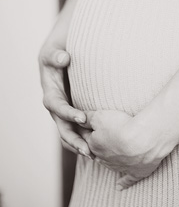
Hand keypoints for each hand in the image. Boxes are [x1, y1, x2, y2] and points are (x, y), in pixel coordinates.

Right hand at [39, 42, 92, 158]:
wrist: (62, 53)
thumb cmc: (58, 51)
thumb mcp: (53, 50)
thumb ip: (56, 55)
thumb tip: (64, 58)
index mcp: (51, 92)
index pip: (57, 107)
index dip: (68, 113)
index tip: (82, 118)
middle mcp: (57, 106)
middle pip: (62, 128)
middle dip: (74, 140)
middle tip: (88, 149)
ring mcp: (65, 112)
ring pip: (70, 133)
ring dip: (80, 145)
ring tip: (95, 156)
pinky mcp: (75, 113)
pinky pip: (78, 130)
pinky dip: (85, 140)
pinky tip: (99, 150)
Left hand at [81, 110, 170, 189]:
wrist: (143, 140)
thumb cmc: (122, 126)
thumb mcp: (100, 116)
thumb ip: (87, 118)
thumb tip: (77, 120)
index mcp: (94, 146)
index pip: (87, 137)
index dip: (88, 130)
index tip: (90, 127)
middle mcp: (104, 159)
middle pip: (98, 152)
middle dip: (98, 147)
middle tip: (102, 139)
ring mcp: (120, 167)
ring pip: (110, 164)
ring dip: (109, 161)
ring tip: (111, 154)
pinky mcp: (135, 172)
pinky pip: (127, 180)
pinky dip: (123, 183)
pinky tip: (119, 187)